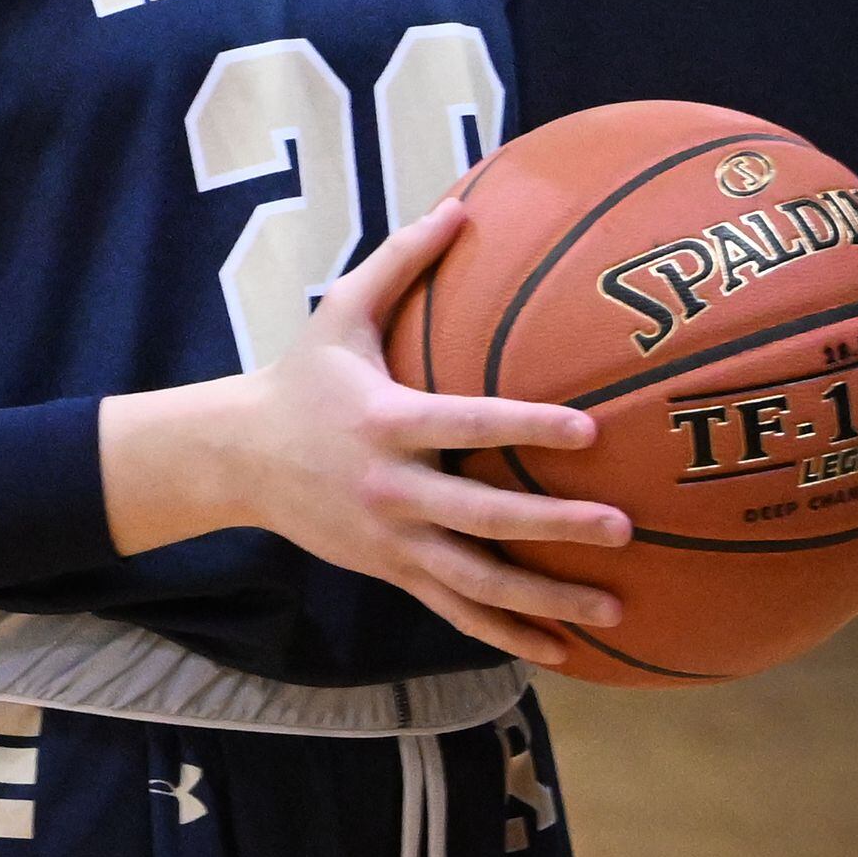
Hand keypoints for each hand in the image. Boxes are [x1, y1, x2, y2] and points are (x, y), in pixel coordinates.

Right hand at [100, 197, 632, 667]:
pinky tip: (562, 651)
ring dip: (545, 600)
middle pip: (482, 517)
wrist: (236, 458)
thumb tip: (463, 205)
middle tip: (621, 528)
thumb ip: (402, 261)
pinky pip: (456, 611)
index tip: (589, 429)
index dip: (526, 424)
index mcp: (386, 422)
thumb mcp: (340, 314)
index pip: (466, 424)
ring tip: (613, 609)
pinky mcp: (391, 571)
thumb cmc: (300, 378)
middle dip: (553, 526)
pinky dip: (507, 635)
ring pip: (476, 582)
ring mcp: (391, 540)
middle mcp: (390, 489)